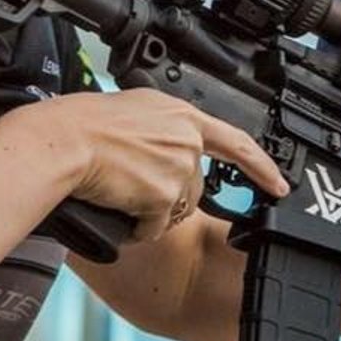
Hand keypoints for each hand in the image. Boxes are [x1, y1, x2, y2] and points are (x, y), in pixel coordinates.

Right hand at [43, 90, 288, 243]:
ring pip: (175, 209)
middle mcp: (187, 138)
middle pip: (194, 187)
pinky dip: (136, 228)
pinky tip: (116, 209)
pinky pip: (155, 227)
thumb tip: (169, 154)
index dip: (260, 166)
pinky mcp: (165, 195)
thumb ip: (162, 130)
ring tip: (118, 191)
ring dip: (150, 212)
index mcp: (180, 114)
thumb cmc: (80, 126)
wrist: (62, 142)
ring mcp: (179, 166)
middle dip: (167, 197)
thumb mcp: (132, 112)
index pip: (235, 142)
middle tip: (130, 185)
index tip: (279, 185)